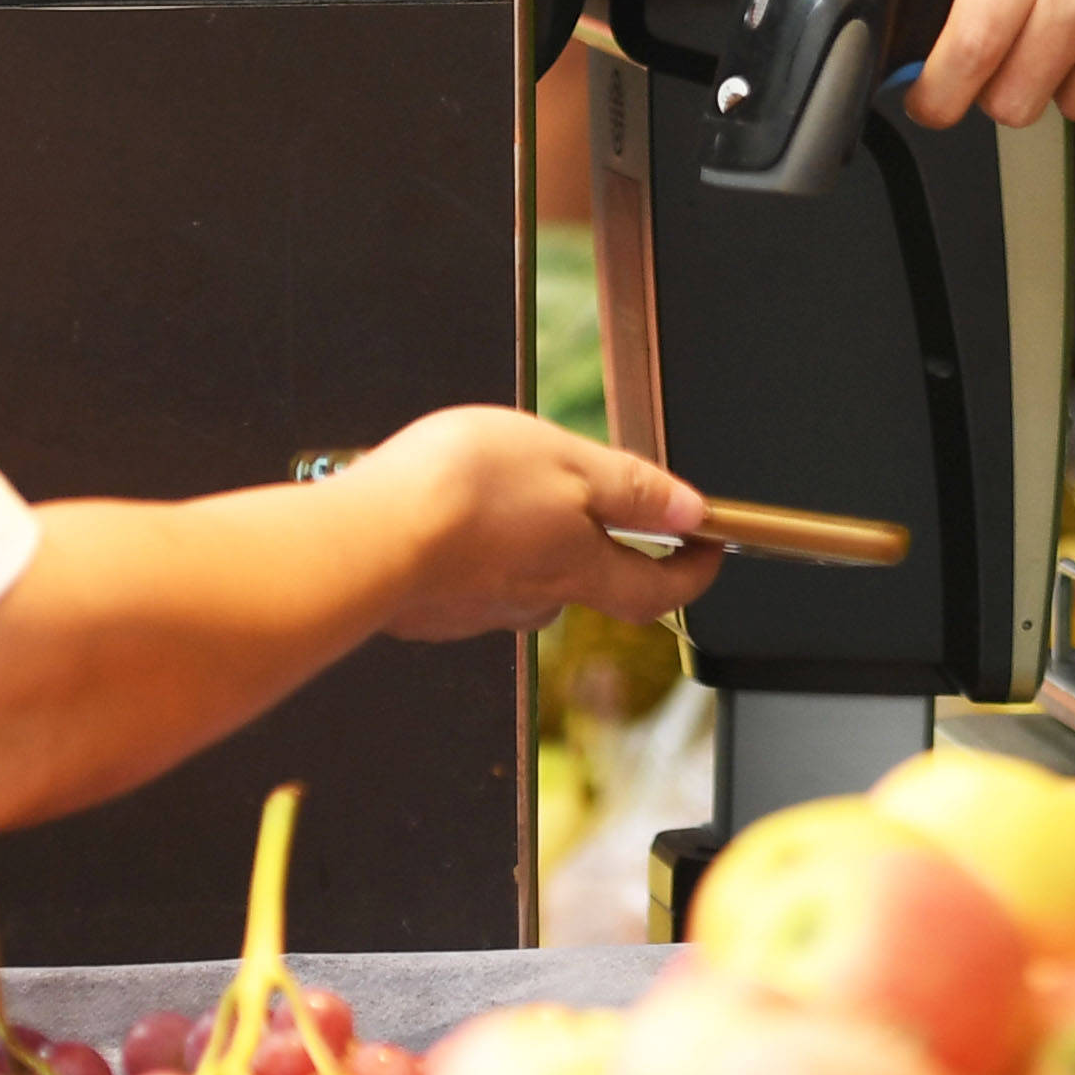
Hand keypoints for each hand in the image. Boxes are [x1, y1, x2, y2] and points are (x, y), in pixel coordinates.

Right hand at [343, 408, 715, 638]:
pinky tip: (445, 523)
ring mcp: (478, 612)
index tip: (710, 550)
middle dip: (598, 543)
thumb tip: (693, 510)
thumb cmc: (462, 491)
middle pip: (589, 582)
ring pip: (524, 580)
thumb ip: (632, 489)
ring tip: (498, 492)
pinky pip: (467, 581)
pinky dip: (469, 554)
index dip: (694, 572)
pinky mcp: (429, 611)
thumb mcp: (568, 462)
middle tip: (586, 496)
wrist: (365, 538)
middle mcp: (535, 602)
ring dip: (525, 544)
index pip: (659, 589)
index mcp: (582, 569)